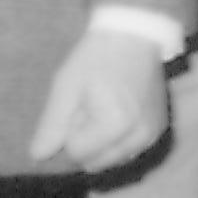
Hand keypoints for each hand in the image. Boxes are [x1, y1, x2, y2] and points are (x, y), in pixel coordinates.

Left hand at [29, 27, 168, 174]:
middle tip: (91, 107)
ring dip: (102, 144)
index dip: (71, 130)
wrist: (135, 35)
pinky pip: (129, 152)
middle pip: (95, 162)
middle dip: (86, 141)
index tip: (80, 104)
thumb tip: (38, 157)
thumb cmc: (97, 57)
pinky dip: (119, 141)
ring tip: (106, 108)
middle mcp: (139, 137)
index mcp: (115, 125)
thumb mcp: (67, 86)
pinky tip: (120, 114)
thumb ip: (52, 124)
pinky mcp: (159, 131)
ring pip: (112, 160)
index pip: (76, 153)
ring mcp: (152, 135)